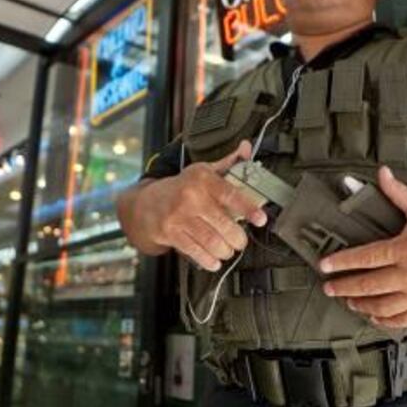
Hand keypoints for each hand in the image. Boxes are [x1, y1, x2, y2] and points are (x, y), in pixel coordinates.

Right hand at [133, 141, 266, 270]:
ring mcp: (178, 215)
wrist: (145, 204)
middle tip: (240, 241)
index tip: (261, 219)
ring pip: (212, 241)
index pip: (230, 193)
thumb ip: (228, 162)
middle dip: (238, 238)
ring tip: (228, 250)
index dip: (248, 208)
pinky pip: (195, 251)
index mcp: (202, 178)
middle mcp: (190, 195)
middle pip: (224, 223)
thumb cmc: (181, 187)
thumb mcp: (202, 171)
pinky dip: (209, 260)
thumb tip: (246, 146)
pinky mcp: (169, 233)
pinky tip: (214, 260)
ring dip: (225, 251)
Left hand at [319, 166, 406, 327]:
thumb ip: (398, 193)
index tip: (324, 266)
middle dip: (344, 287)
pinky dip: (385, 321)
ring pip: (383, 306)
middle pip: (369, 285)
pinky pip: (403, 320)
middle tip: (328, 287)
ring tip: (347, 300)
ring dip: (361, 305)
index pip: (367, 257)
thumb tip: (381, 172)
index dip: (342, 262)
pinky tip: (373, 317)